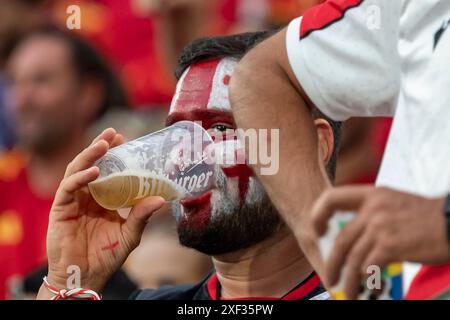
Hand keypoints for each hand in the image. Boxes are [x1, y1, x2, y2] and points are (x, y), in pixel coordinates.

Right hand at [37, 128, 164, 298]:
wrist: (85, 277)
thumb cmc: (106, 257)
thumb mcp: (130, 234)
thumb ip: (141, 216)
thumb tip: (161, 199)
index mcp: (103, 199)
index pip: (108, 171)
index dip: (115, 155)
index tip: (127, 140)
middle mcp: (88, 196)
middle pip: (92, 165)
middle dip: (101, 147)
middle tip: (113, 134)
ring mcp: (73, 201)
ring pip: (77, 170)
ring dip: (90, 155)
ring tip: (104, 144)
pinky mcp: (61, 209)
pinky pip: (68, 188)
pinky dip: (80, 177)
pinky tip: (94, 171)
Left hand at [313, 186, 449, 298]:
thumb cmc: (428, 218)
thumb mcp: (394, 204)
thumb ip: (372, 215)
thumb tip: (352, 239)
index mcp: (372, 194)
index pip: (332, 198)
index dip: (319, 214)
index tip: (318, 231)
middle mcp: (372, 208)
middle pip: (341, 239)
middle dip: (332, 263)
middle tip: (330, 278)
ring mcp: (380, 226)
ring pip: (352, 259)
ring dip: (349, 280)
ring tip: (349, 293)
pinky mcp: (390, 245)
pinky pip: (368, 268)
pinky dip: (369, 281)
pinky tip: (374, 288)